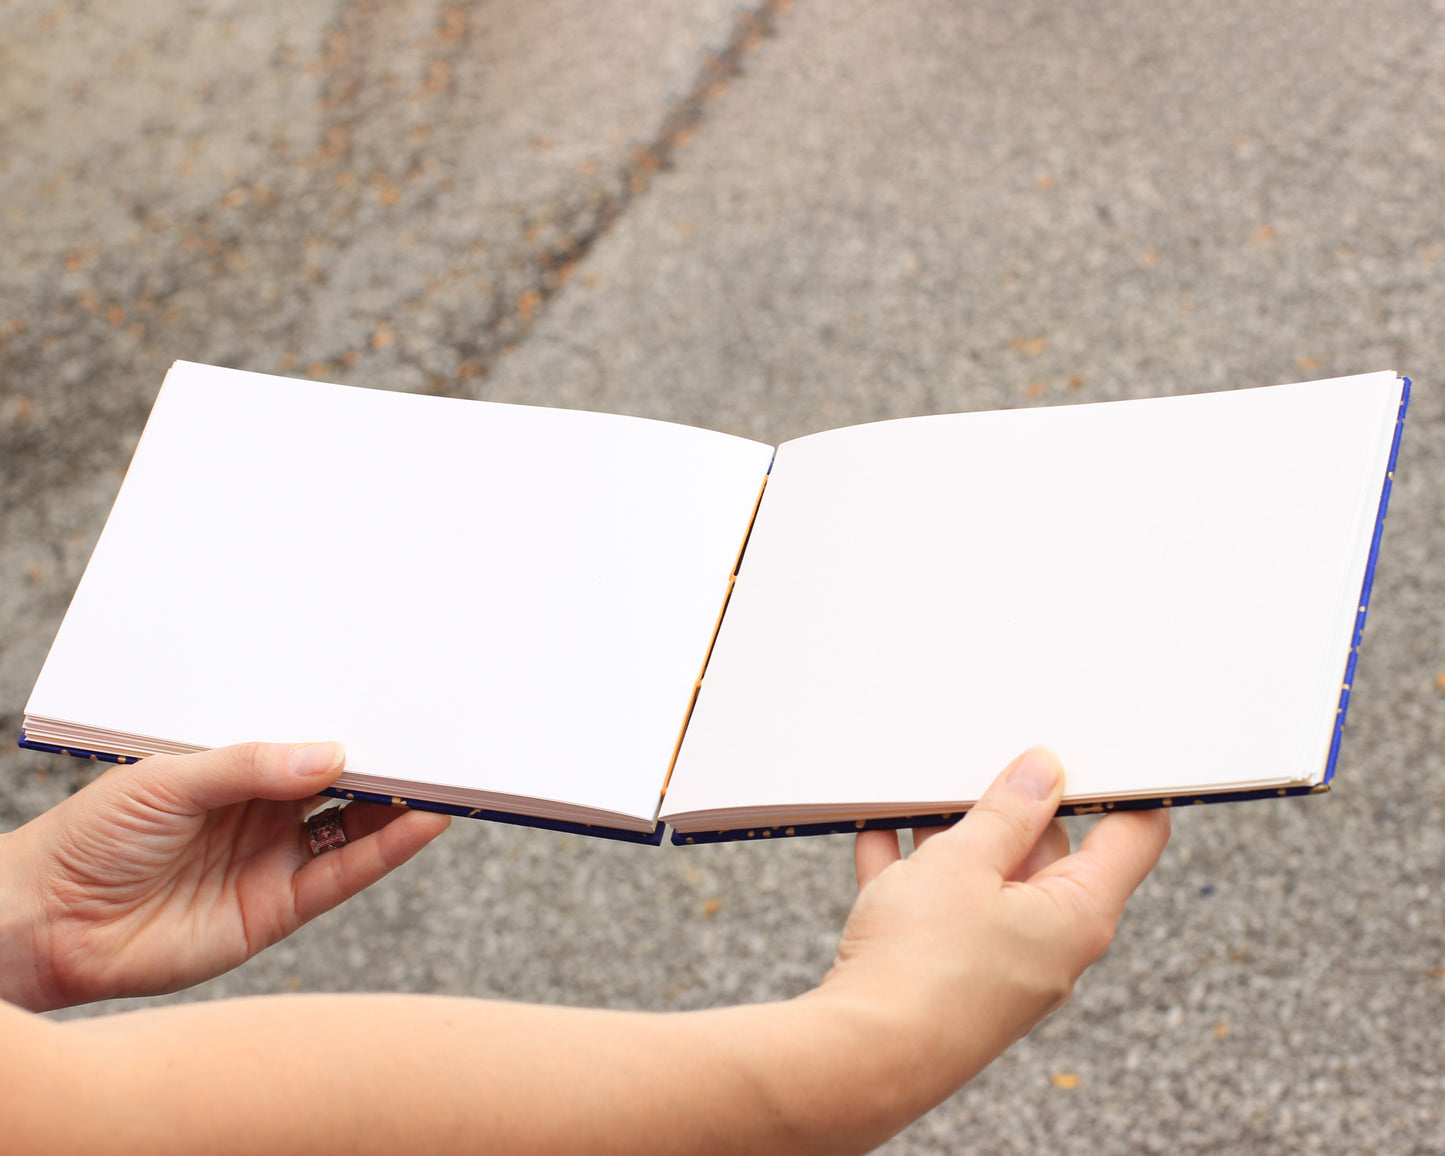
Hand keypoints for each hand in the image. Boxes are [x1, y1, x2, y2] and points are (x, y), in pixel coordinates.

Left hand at [0, 743, 449, 1011]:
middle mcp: (264, 813)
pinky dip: (386, 850)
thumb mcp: (169, 778)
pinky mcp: (277, 909)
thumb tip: (334, 755)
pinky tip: (419, 822)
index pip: (310, 745)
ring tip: (446, 778)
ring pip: (356, 827)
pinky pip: (343, 874)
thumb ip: (250, 767)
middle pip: (345, 785)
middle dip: (393, 763)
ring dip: (402, 806)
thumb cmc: (92, 835)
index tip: (402, 708)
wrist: (48, 921)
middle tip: (442, 741)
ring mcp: (274, 860)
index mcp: (237, 771)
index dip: (355, 728)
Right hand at [814, 748, 1169, 1115]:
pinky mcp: (944, 976)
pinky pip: (935, 906)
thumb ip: (1004, 812)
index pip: (1131, 838)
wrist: (859, 1058)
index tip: (1095, 747)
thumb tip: (1042, 772)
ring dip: (953, 834)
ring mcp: (994, 963)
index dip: (1121, 786)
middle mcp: (1046, 944)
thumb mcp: (964, 862)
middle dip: (1013, 803)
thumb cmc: (923, 964)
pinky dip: (912, 868)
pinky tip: (880, 833)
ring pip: (984, 878)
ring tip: (921, 790)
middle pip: (1046, 852)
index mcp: (1077, 915)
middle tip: (985, 757)